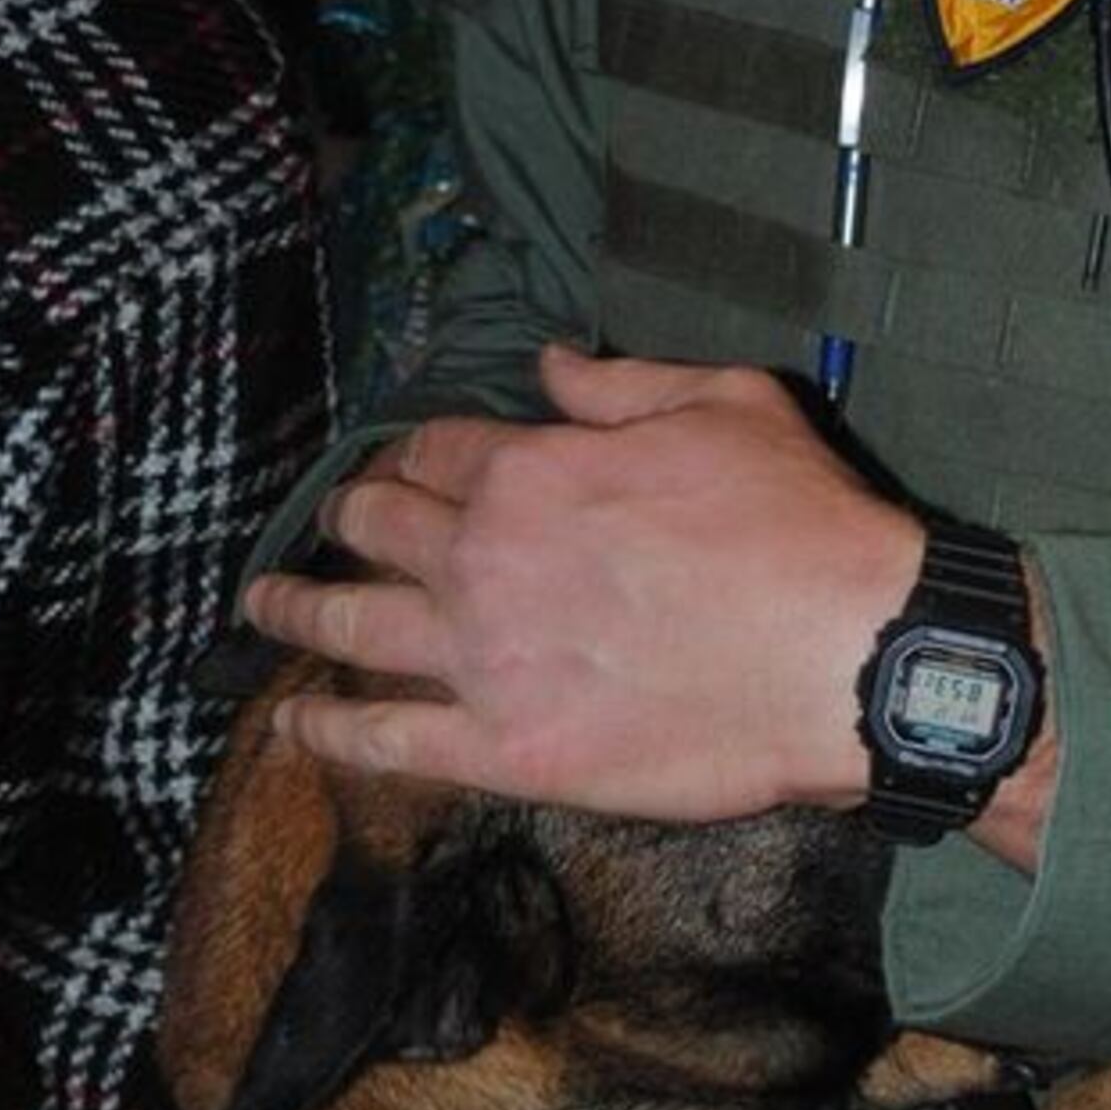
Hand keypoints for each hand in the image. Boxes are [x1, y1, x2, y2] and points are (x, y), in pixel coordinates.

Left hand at [243, 345, 930, 821]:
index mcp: (530, 470)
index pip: (437, 451)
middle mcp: (484, 558)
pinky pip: (385, 740)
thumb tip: (548, 362)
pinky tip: (292, 727)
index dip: (416, 456)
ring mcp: (483, 658)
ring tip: (263, 606)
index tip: (407, 467)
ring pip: (351, 628)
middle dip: (349, 519)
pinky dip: (326, 733)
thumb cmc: (801, 524)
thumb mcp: (724, 403)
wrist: (847, 657)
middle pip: (378, 528)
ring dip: (295, 611)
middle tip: (333, 527)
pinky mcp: (502, 747)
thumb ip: (619, 383)